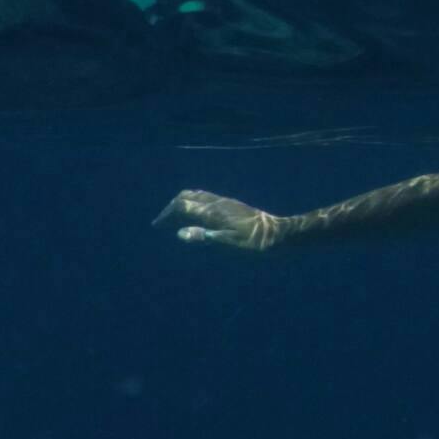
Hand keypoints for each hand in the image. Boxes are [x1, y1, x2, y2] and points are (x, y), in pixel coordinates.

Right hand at [156, 189, 280, 253]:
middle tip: (164, 221)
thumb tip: (179, 233)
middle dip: (172, 206)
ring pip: (198, 195)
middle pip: (188, 195)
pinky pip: (207, 199)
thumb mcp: (229, 244)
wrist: (280, 235)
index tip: (157, 226)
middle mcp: (218, 202)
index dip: (167, 214)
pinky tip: (198, 217)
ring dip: (183, 204)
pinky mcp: (233, 206)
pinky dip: (194, 204)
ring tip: (176, 218)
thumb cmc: (255, 243)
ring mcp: (226, 202)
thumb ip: (204, 237)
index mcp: (214, 211)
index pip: (182, 205)